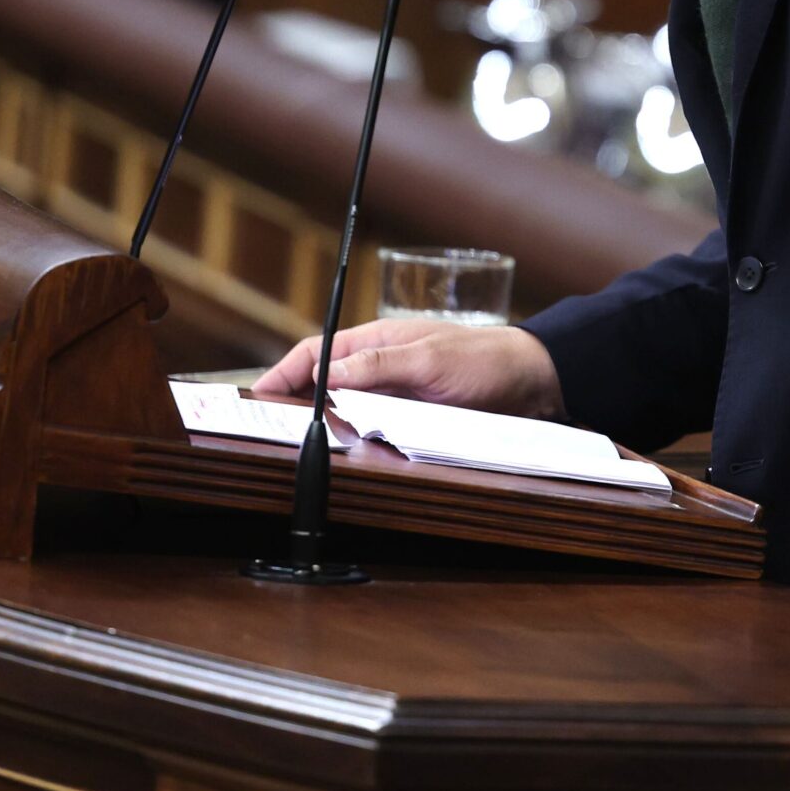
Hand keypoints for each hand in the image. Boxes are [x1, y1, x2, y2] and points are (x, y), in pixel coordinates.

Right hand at [254, 318, 566, 420]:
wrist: (531, 379)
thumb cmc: (483, 360)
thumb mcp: (429, 360)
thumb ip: (379, 365)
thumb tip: (327, 373)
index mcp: (377, 340)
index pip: (317, 351)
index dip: (284, 371)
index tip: (258, 393)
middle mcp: (380, 365)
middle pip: (322, 380)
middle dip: (291, 399)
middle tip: (265, 426)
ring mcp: (393, 390)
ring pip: (343, 406)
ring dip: (319, 421)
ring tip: (293, 442)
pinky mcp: (409, 413)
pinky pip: (369, 423)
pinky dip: (350, 434)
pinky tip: (341, 450)